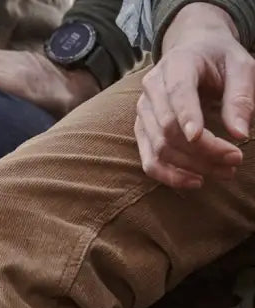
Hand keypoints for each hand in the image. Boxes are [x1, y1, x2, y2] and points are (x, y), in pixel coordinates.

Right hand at [137, 3, 251, 188]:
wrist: (192, 50)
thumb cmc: (219, 59)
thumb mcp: (240, 66)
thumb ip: (241, 96)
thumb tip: (239, 134)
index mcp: (177, 64)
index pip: (177, 93)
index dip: (186, 116)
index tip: (199, 137)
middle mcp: (152, 89)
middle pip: (169, 129)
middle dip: (202, 150)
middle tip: (235, 160)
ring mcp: (143, 113)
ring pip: (160, 149)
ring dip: (191, 166)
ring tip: (223, 172)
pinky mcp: (142, 131)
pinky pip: (149, 161)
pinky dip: (170, 176)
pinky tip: (195, 181)